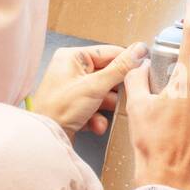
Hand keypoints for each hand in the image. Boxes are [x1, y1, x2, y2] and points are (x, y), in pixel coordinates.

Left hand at [30, 42, 147, 140]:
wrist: (46, 138)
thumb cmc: (60, 109)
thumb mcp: (95, 86)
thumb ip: (120, 68)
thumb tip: (139, 50)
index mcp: (73, 57)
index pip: (109, 52)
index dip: (126, 63)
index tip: (143, 70)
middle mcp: (71, 70)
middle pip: (107, 74)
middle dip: (114, 91)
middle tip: (123, 97)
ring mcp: (73, 88)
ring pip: (103, 93)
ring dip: (106, 107)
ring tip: (103, 114)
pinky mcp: (74, 106)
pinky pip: (95, 106)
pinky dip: (97, 117)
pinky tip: (94, 124)